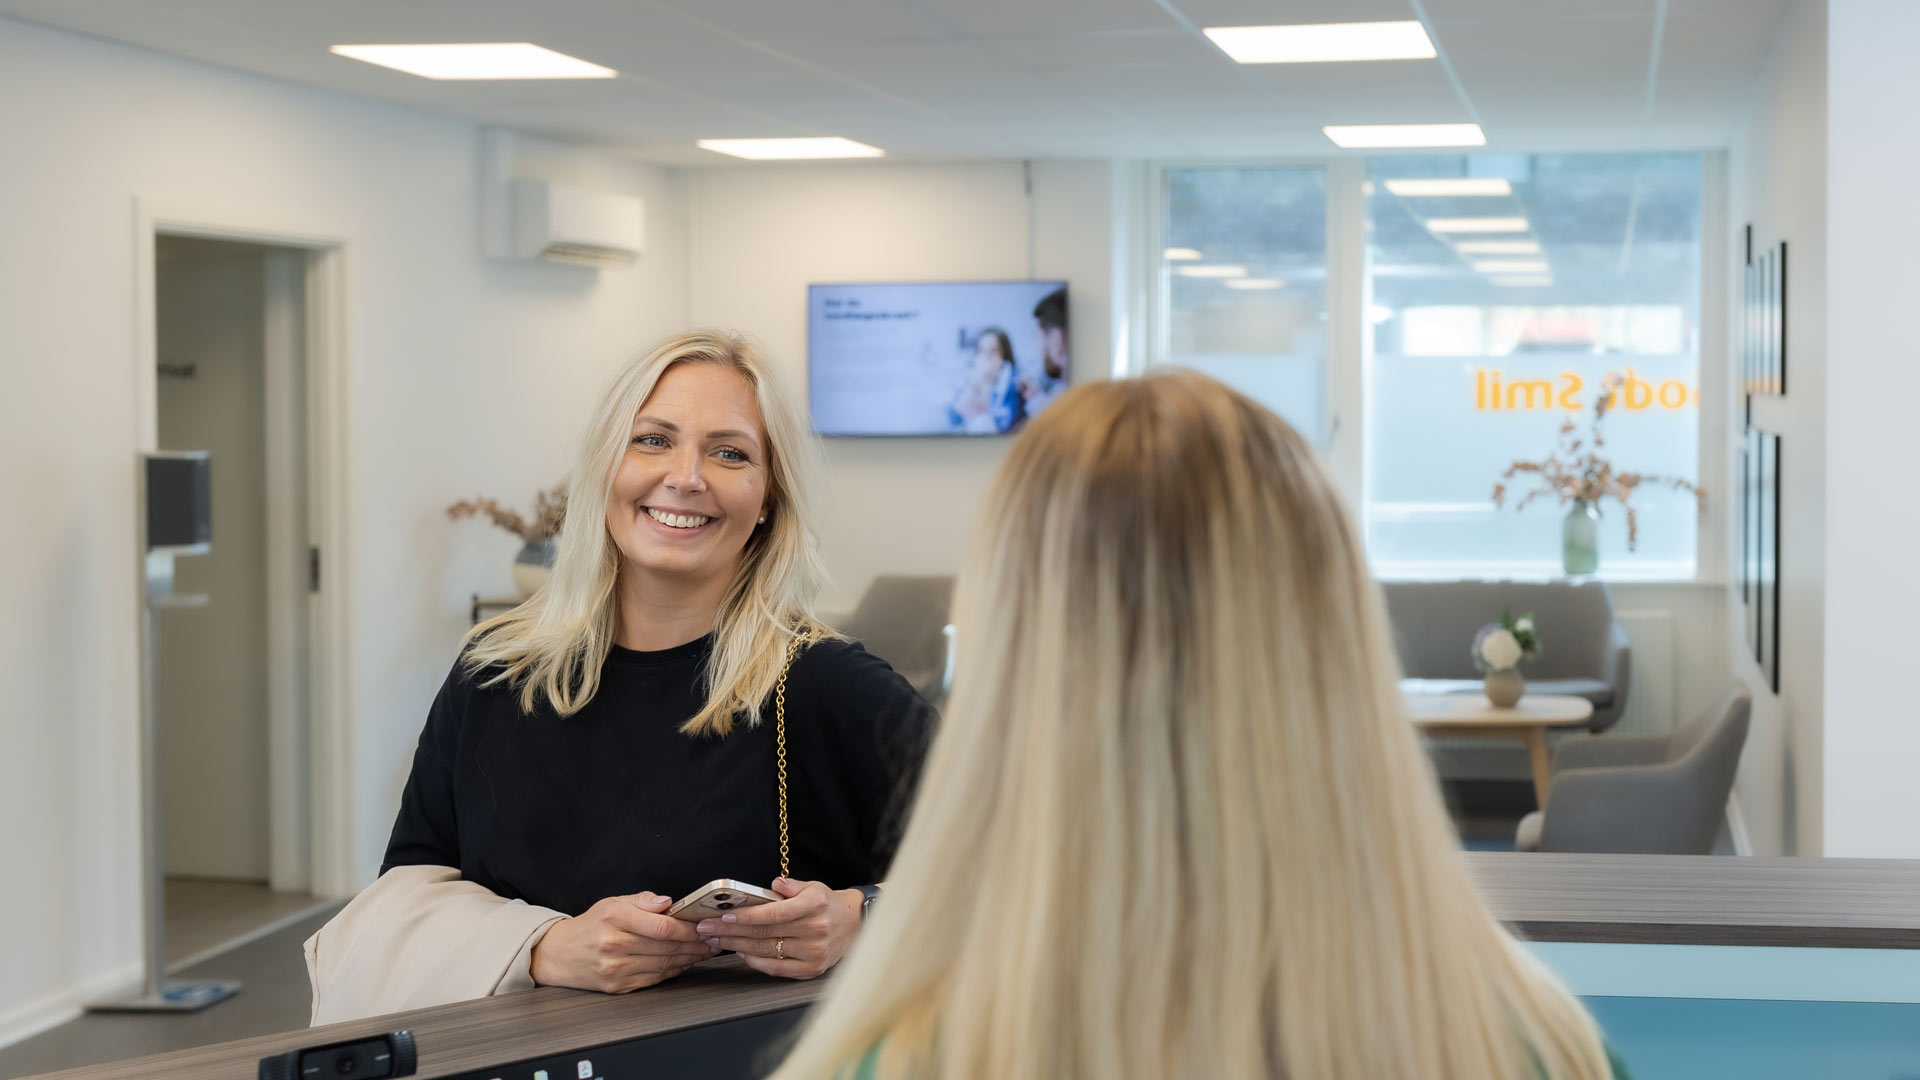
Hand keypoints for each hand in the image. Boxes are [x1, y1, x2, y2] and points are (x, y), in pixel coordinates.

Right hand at [530, 892, 720, 992]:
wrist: (559, 954)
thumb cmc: (590, 926)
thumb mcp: (612, 902)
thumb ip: (643, 900)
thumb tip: (669, 902)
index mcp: (615, 919)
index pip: (662, 927)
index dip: (689, 928)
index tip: (704, 926)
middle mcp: (614, 945)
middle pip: (667, 947)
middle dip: (696, 944)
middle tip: (713, 939)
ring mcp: (615, 969)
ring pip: (664, 965)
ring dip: (690, 958)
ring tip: (704, 951)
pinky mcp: (617, 986)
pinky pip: (654, 979)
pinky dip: (673, 971)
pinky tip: (684, 963)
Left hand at [695, 877, 862, 979]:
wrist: (855, 925)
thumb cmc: (827, 904)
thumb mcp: (813, 887)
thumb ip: (791, 886)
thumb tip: (772, 885)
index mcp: (814, 905)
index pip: (772, 913)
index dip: (745, 916)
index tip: (722, 915)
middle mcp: (814, 930)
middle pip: (763, 933)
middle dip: (730, 931)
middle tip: (707, 929)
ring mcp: (813, 952)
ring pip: (765, 951)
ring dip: (736, 946)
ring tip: (717, 939)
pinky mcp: (811, 969)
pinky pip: (775, 968)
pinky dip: (755, 961)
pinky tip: (740, 952)